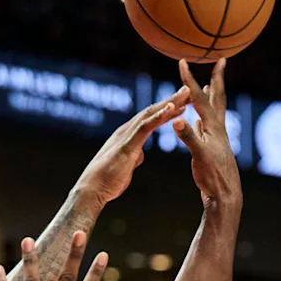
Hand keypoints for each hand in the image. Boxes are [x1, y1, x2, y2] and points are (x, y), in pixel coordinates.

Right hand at [75, 89, 190, 204]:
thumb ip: (133, 157)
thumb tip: (139, 155)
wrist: (92, 190)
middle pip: (152, 111)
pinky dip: (159, 116)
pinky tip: (172, 108)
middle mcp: (126, 131)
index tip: (183, 104)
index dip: (167, 110)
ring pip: (151, 114)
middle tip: (188, 90)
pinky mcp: (127, 144)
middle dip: (172, 100)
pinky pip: (145, 127)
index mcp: (127, 136)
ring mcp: (126, 135)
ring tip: (185, 93)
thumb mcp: (125, 167)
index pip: (150, 118)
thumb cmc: (107, 182)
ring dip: (169, 102)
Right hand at [172, 58, 241, 207]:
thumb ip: (188, 137)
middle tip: (221, 60)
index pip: (199, 98)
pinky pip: (208, 127)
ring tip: (211, 84)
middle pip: (217, 97)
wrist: (225, 196)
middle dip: (217, 78)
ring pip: (214, 111)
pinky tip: (201, 119)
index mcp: (213, 127)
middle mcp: (218, 128)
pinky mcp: (214, 149)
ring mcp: (217, 138)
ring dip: (211, 96)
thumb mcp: (199, 156)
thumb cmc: (213, 177)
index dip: (189, 80)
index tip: (182, 62)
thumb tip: (177, 120)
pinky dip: (204, 118)